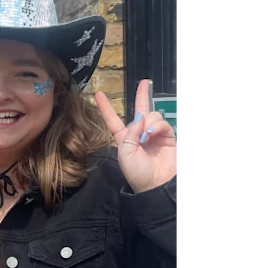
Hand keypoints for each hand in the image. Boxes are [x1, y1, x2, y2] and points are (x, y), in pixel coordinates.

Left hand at [95, 78, 176, 193]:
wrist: (157, 185)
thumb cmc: (137, 173)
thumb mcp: (125, 154)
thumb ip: (130, 134)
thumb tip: (140, 118)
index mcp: (124, 138)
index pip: (113, 120)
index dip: (106, 107)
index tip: (99, 94)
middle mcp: (139, 133)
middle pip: (139, 110)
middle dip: (142, 95)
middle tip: (144, 82)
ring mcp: (154, 134)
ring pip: (151, 115)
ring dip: (148, 122)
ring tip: (146, 136)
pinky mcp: (168, 137)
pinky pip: (162, 123)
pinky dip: (157, 125)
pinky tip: (152, 134)